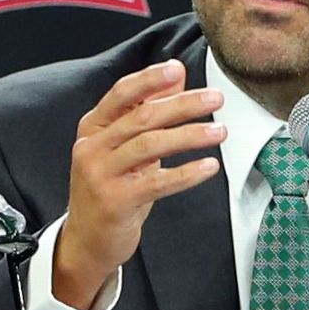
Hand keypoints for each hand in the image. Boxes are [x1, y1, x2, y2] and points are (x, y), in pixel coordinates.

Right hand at [53, 59, 226, 309]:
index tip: (177, 69)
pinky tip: (209, 166)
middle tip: (215, 97)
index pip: (121, 93)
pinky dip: (186, 173)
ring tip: (220, 131)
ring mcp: (100, 174)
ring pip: (150, 145)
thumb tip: (177, 74)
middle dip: (183, 104)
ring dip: (189, 135)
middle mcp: (92, 147)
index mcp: (93, 127)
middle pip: (142, 116)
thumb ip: (149, 109)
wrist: (88, 240)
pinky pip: (157, 182)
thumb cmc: (113, 188)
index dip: (149, 79)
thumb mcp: (127, 146)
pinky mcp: (115, 201)